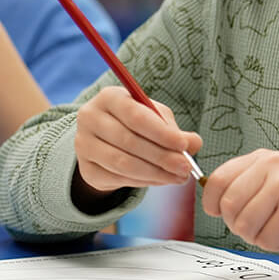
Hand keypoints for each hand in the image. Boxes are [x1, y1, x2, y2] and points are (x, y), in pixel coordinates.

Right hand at [74, 86, 202, 194]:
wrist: (107, 139)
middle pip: (129, 141)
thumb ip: (176, 131)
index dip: (162, 133)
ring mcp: (83, 144)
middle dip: (162, 157)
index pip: (136, 116)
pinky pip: (116, 178)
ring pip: (122, 163)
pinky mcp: (86, 169)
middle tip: (185, 168)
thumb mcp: (158, 118)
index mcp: (110, 97)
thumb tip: (195, 143)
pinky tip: (160, 180)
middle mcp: (90, 118)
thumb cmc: (138, 122)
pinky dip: (142, 182)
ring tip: (178, 177)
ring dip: (154, 173)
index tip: (183, 146)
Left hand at [201, 149, 278, 251]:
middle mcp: (273, 166)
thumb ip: (248, 184)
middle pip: (228, 206)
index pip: (218, 179)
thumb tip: (212, 202)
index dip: (213, 203)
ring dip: (259, 237)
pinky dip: (276, 243)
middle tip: (261, 225)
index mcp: (265, 158)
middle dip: (239, 225)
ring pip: (244, 225)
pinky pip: (266, 238)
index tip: (221, 214)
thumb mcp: (278, 179)